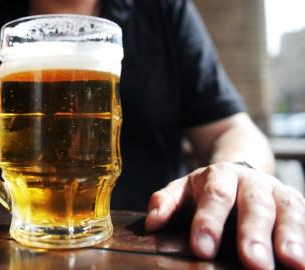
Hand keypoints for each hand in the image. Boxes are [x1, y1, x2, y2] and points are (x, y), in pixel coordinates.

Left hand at [145, 162, 304, 268]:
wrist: (240, 169)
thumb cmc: (207, 188)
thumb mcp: (183, 189)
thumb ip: (167, 202)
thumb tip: (152, 223)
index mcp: (221, 176)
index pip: (215, 197)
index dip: (209, 222)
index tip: (202, 249)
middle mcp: (252, 182)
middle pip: (254, 205)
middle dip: (254, 234)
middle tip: (254, 263)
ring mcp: (278, 192)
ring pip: (287, 211)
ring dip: (290, 237)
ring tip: (293, 263)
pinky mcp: (297, 204)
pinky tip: (304, 261)